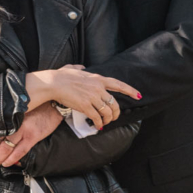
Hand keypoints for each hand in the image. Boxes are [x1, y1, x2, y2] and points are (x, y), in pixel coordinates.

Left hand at [0, 104, 63, 165]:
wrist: (53, 103)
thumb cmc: (35, 104)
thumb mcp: (17, 106)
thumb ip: (5, 114)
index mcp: (6, 113)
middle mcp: (13, 121)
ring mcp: (23, 129)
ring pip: (6, 147)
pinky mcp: (33, 136)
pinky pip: (20, 151)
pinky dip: (12, 159)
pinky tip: (7, 163)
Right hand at [25, 64, 139, 129]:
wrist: (53, 83)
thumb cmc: (61, 76)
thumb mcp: (73, 68)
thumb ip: (80, 68)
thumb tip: (82, 67)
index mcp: (98, 78)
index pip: (118, 85)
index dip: (130, 91)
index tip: (138, 96)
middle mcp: (98, 88)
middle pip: (114, 104)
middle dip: (116, 113)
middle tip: (113, 118)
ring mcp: (92, 97)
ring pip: (107, 112)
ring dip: (107, 119)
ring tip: (105, 122)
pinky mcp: (85, 106)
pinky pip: (96, 117)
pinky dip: (98, 122)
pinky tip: (98, 125)